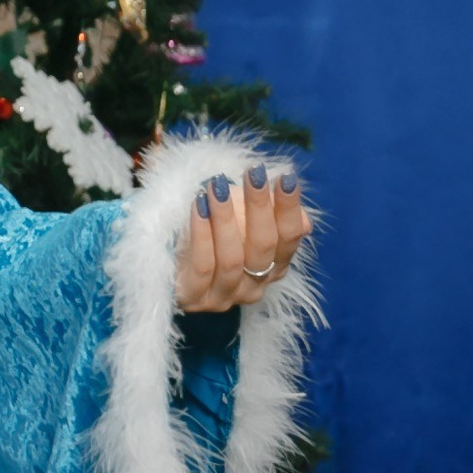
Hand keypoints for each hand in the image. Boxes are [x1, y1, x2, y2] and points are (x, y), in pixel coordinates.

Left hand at [176, 160, 310, 311]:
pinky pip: (203, 266)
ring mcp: (226, 296)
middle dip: (260, 207)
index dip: (290, 208)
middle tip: (253, 173)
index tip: (286, 177)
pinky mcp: (196, 298)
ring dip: (226, 218)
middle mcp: (256, 285)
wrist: (168, 259)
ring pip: (233, 258)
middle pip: (264, 246)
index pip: (290, 237)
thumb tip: (304, 222)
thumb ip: (271, 218)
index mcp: (274, 267)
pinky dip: (202, 234)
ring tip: (216, 187)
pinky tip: (199, 207)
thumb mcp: (243, 220)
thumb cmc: (212, 233)